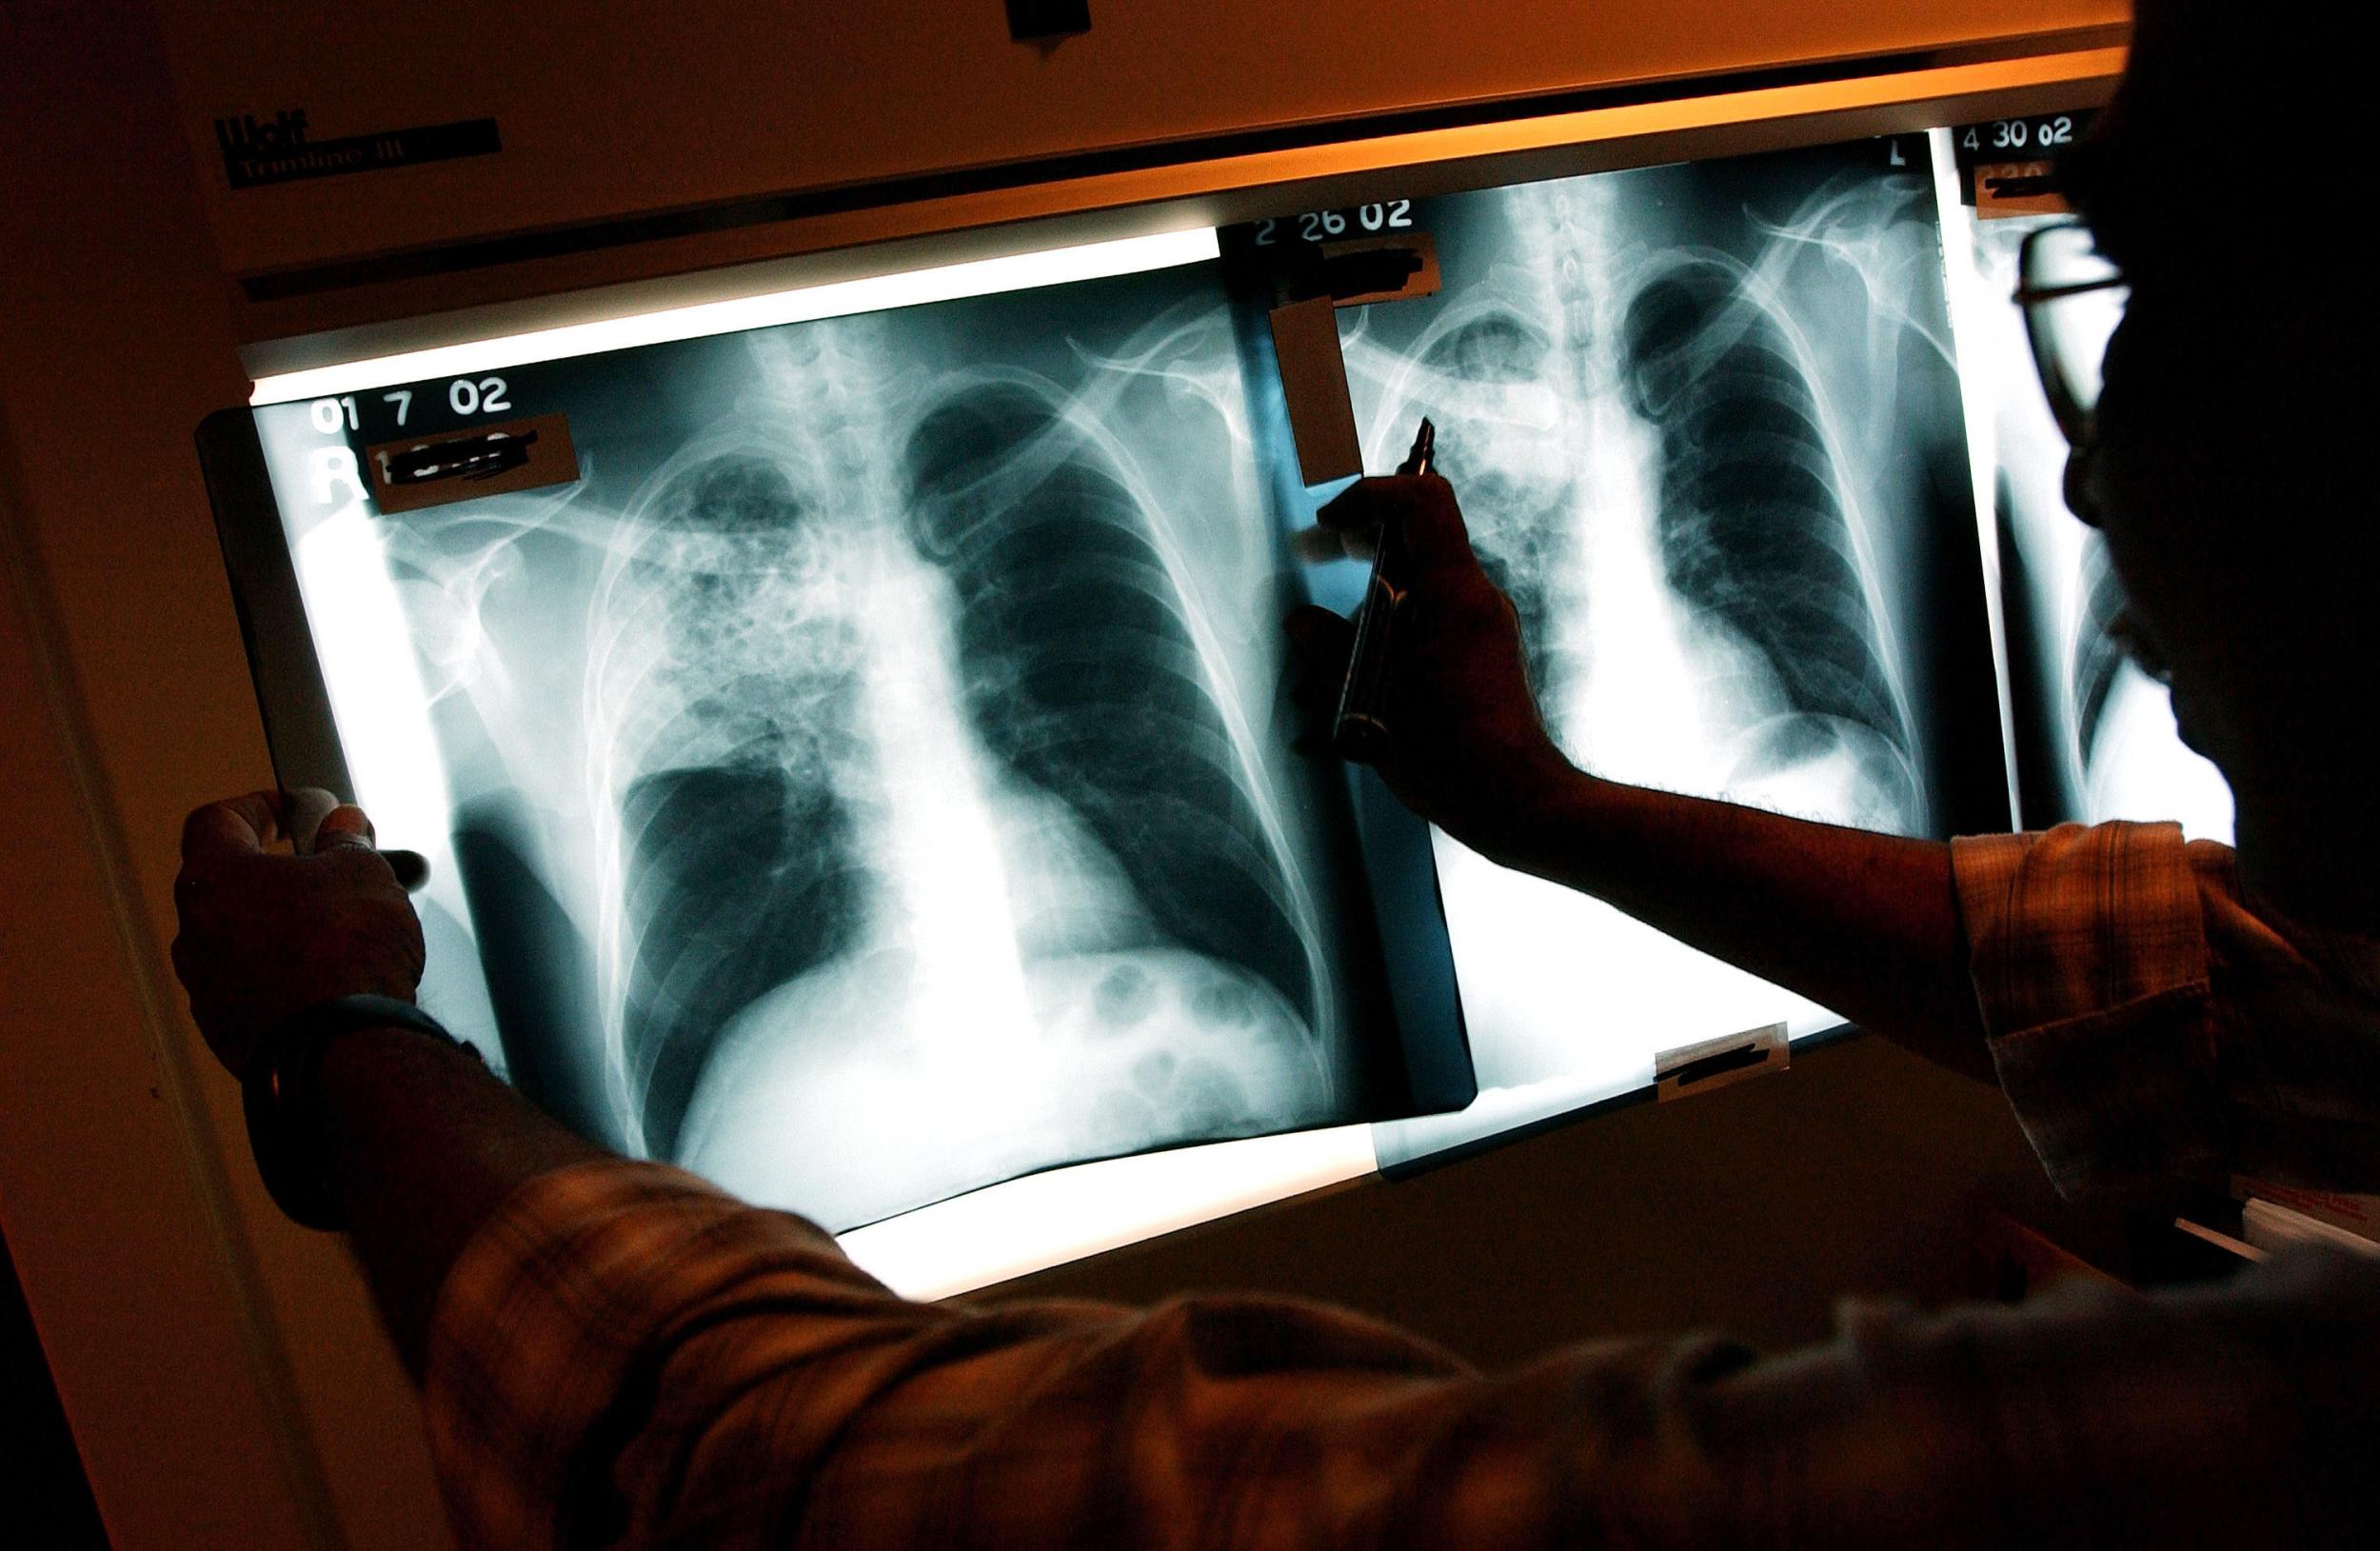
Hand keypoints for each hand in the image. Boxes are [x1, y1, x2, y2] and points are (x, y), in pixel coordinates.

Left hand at [171, 790, 424, 1078]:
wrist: (340, 1047)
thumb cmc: (343, 953)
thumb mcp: (363, 871)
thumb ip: (346, 842)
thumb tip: (343, 827)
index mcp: (215, 877)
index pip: (218, 820)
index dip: (258, 806)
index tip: (292, 808)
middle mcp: (196, 931)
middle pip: (227, 884)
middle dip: (277, 874)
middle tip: (324, 871)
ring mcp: (206, 987)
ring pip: (238, 941)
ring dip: (279, 929)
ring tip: (336, 931)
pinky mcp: (227, 1031)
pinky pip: (251, 988)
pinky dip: (284, 976)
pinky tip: (328, 979)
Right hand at [1288, 475, 1577, 861]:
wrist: (1515, 802)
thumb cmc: (1452, 752)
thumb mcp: (1371, 695)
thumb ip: (1329, 646)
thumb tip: (1301, 622)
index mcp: (1455, 591)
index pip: (1422, 500)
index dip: (1371, 496)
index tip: (1332, 525)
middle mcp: (1476, 600)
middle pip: (1414, 546)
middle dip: (1358, 556)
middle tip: (1318, 557)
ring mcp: (1484, 629)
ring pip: (1415, 596)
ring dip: (1365, 620)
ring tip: (1322, 678)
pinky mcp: (1482, 658)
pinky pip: (1429, 629)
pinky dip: (1390, 646)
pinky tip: (1356, 696)